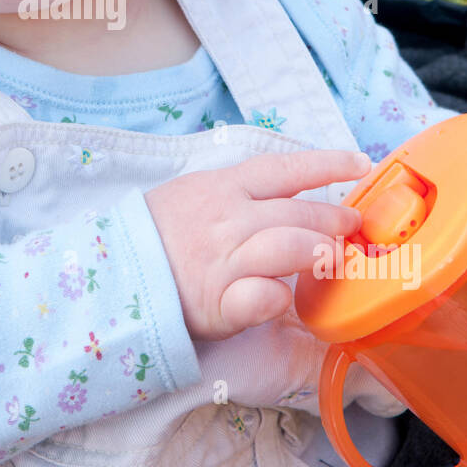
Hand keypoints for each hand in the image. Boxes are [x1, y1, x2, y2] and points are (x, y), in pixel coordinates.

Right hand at [144, 149, 369, 341]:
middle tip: (351, 229)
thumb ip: (234, 194)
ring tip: (332, 260)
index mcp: (223, 188)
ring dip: (320, 254)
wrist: (108, 273)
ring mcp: (225, 260)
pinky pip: (265, 297)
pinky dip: (281, 297)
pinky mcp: (219, 303)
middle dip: (335, 221)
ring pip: (291, 248)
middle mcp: (229, 219)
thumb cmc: (153, 236)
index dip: (327, 165)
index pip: (285, 169)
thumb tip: (282, 194)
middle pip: (300, 214)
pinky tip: (284, 298)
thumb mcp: (190, 195)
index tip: (359, 163)